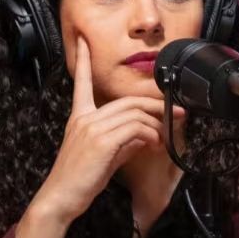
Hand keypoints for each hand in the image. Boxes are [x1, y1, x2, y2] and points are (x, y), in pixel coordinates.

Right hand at [19, 37, 183, 237]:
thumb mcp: (104, 155)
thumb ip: (123, 142)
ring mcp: (92, 127)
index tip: (83, 40)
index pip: (81, 82)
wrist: (61, 197)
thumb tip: (145, 136)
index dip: (83, 60)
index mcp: (79, 117)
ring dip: (156, 124)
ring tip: (165, 136)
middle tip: (177, 112)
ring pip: (134, 113)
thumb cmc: (80, 179)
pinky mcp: (102, 141)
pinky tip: (153, 144)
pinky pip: (135, 129)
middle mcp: (84, 117)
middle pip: (128, 100)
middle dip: (156, 105)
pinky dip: (150, 134)